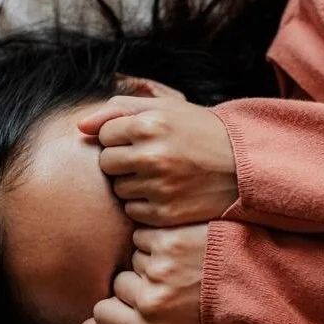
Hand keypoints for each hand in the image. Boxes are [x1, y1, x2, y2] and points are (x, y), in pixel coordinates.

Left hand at [78, 96, 237, 227]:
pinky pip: (133, 212)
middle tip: (151, 158)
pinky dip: (145, 205)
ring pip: (118, 189)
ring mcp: (159, 187)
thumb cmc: (199, 131)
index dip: (120, 137)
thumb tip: (79, 127)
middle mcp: (152, 155)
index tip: (144, 139)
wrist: (244, 166)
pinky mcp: (166, 214)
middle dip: (122, 161)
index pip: (104, 135)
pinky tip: (167, 193)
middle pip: (106, 164)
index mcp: (150, 124)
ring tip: (162, 175)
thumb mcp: (166, 109)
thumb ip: (118, 110)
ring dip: (133, 184)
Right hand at [79, 225, 207, 323]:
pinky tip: (182, 245)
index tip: (146, 302)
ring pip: (131, 256)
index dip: (120, 305)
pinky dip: (158, 237)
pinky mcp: (166, 240)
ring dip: (151, 256)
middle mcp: (151, 302)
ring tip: (183, 264)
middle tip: (175, 283)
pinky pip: (142, 234)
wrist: (251, 278)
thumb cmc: (205, 309)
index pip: (102, 313)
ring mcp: (157, 269)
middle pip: (118, 282)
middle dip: (141, 279)